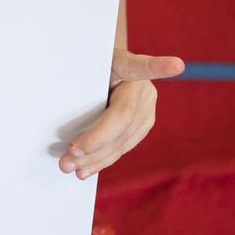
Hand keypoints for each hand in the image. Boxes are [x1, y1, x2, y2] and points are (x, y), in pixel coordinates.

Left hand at [59, 48, 184, 178]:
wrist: (105, 65)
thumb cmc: (90, 65)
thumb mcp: (85, 65)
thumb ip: (81, 80)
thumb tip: (58, 106)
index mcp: (128, 65)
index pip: (142, 66)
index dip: (160, 66)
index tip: (177, 64)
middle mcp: (144, 89)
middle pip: (122, 121)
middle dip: (94, 143)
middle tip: (68, 157)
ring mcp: (148, 109)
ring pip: (123, 140)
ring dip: (95, 158)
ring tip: (70, 167)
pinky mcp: (144, 124)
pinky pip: (123, 145)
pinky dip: (102, 159)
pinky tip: (85, 170)